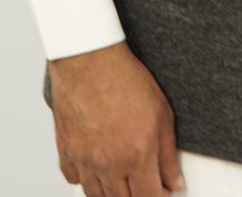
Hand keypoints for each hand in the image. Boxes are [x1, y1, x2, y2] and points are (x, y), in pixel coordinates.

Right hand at [47, 40, 185, 196]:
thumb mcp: (161, 113)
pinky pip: (74, 179)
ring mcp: (85, 160)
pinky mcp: (66, 151)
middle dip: (135, 196)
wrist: (89, 59)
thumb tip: (174, 182)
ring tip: (121, 179)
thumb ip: (168, 154)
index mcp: (137, 156)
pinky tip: (96, 166)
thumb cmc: (124, 78)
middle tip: (142, 183)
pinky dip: (85, 178)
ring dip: (111, 192)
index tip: (161, 191)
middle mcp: (109, 164)